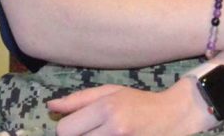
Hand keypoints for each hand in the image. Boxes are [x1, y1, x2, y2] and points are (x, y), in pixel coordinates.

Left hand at [49, 79, 211, 134]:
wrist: (173, 116)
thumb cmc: (139, 102)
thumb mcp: (112, 92)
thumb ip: (80, 99)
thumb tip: (50, 105)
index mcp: (107, 108)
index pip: (64, 129)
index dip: (69, 127)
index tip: (82, 124)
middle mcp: (113, 128)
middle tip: (93, 130)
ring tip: (101, 134)